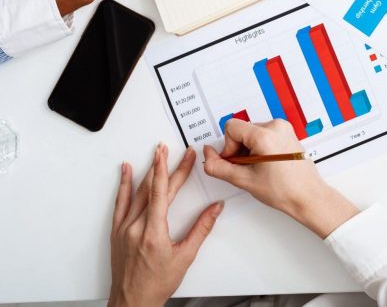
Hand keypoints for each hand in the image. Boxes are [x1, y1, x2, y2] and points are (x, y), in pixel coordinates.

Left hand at [110, 145, 222, 306]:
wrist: (132, 301)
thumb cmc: (156, 284)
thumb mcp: (185, 256)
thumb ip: (201, 229)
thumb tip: (214, 209)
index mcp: (153, 232)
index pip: (163, 192)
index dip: (173, 170)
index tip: (180, 155)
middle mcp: (135, 227)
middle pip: (153, 189)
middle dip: (165, 166)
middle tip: (173, 150)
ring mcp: (124, 228)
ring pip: (136, 192)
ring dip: (147, 171)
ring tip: (154, 154)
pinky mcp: (117, 232)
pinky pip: (120, 203)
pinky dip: (124, 185)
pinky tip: (126, 172)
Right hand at [203, 119, 358, 236]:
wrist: (308, 196)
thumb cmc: (284, 190)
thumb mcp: (244, 180)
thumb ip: (219, 166)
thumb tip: (208, 154)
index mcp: (265, 134)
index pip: (231, 127)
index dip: (228, 147)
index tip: (236, 162)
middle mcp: (276, 126)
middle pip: (242, 130)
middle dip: (238, 150)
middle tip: (247, 169)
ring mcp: (284, 129)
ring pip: (252, 134)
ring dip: (249, 150)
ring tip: (259, 169)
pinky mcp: (287, 134)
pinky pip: (264, 135)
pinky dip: (260, 149)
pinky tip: (266, 165)